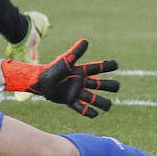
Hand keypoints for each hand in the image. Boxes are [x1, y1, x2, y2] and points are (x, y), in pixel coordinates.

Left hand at [1, 39, 118, 117]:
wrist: (40, 82)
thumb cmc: (53, 70)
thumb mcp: (65, 60)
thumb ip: (75, 52)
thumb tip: (86, 40)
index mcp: (82, 71)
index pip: (98, 68)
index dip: (107, 66)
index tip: (115, 64)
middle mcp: (82, 82)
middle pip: (101, 84)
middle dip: (109, 85)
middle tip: (116, 87)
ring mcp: (78, 92)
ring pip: (94, 98)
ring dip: (102, 102)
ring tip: (108, 106)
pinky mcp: (71, 101)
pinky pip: (82, 108)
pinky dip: (88, 112)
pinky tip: (95, 115)